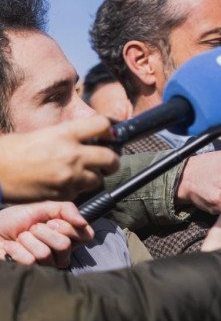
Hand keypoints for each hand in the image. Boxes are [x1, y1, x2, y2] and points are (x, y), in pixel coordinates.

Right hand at [0, 116, 119, 201]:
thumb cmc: (9, 151)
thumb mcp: (40, 134)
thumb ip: (65, 136)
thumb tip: (84, 139)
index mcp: (65, 134)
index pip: (102, 126)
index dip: (107, 131)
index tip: (107, 136)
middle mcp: (71, 155)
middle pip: (111, 158)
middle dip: (111, 160)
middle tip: (107, 161)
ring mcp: (69, 177)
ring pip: (98, 179)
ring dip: (93, 177)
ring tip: (81, 174)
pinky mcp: (62, 195)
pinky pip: (80, 193)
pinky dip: (76, 189)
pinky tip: (64, 184)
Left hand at [0, 201, 94, 266]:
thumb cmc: (17, 219)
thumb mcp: (43, 208)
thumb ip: (66, 209)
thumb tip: (83, 222)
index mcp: (69, 236)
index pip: (85, 236)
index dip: (67, 227)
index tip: (50, 221)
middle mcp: (62, 253)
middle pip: (65, 245)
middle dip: (44, 231)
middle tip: (33, 228)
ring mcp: (47, 264)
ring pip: (46, 253)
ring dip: (28, 239)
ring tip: (21, 237)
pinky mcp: (30, 271)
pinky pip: (30, 261)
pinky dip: (16, 249)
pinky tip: (11, 247)